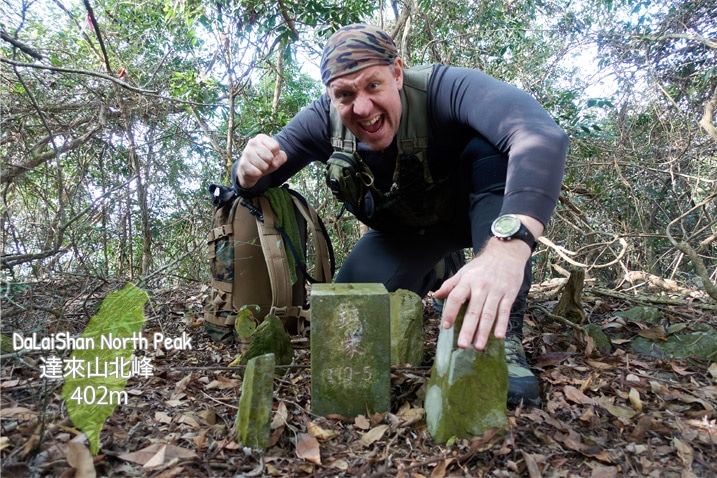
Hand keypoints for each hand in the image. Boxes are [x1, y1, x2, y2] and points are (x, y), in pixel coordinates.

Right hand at [236, 134, 286, 187]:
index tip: (270, 155)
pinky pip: (257, 172)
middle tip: (264, 162)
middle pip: (270, 157)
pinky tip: (255, 171)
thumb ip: (281, 157)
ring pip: (264, 166)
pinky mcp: (243, 164)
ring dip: (264, 169)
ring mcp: (246, 153)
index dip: (275, 154)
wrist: (250, 171)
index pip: (275, 147)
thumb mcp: (276, 157)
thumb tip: (274, 163)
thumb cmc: (265, 161)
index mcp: (261, 138)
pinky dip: (258, 174)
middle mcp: (252, 142)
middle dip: (269, 163)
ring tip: (260, 166)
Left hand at [434, 215, 541, 349]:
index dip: (450, 312)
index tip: (446, 326)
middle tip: (462, 345)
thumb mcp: (464, 271)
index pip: (456, 298)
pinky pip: (505, 311)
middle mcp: (481, 286)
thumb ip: (450, 285)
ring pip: (489, 314)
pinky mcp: (509, 294)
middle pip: (473, 310)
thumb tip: (436, 296)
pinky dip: (502, 324)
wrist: (506, 253)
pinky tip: (499, 336)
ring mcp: (496, 291)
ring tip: (478, 346)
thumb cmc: (482, 265)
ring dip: (483, 331)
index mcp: (467, 281)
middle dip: (468, 329)